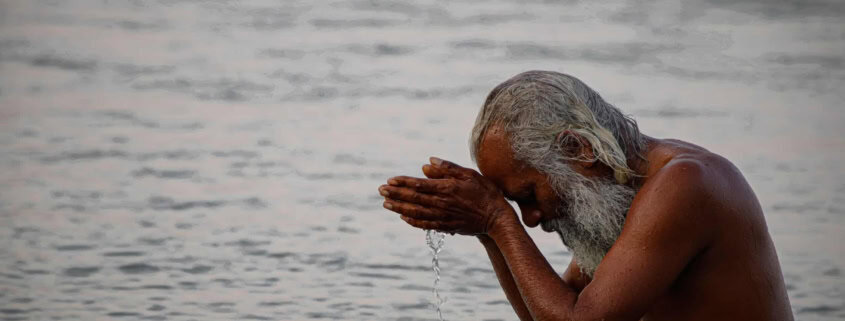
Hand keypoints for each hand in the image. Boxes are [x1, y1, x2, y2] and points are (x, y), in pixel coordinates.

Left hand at [378, 157, 514, 234]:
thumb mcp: (469, 174)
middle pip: (413, 199)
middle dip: (395, 195)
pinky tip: (403, 218)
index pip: (419, 185)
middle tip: (381, 191)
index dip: (403, 182)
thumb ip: (447, 168)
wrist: (497, 218)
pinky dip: (412, 221)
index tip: (389, 181)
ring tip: (386, 204)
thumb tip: (427, 163)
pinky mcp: (446, 227)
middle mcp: (442, 203)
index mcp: (447, 188)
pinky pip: (425, 224)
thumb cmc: (485, 192)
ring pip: (416, 213)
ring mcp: (443, 217)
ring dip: (399, 208)